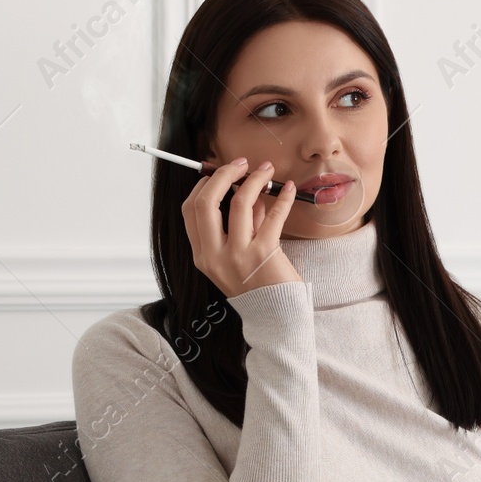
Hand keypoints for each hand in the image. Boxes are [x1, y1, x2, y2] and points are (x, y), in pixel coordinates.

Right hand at [181, 155, 300, 297]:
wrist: (276, 317)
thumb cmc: (258, 286)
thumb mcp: (236, 258)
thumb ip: (239, 226)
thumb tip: (248, 190)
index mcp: (203, 255)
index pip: (191, 211)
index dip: (204, 185)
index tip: (221, 173)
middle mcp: (215, 255)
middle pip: (207, 202)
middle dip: (223, 175)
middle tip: (241, 164)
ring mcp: (238, 255)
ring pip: (239, 203)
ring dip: (255, 179)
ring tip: (267, 170)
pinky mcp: (264, 253)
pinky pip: (273, 215)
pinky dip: (283, 198)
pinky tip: (290, 189)